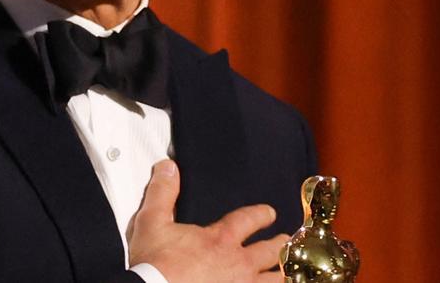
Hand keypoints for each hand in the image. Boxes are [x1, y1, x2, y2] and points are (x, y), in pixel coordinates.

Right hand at [128, 160, 288, 282]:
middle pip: (270, 251)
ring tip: (288, 271)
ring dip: (282, 273)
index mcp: (220, 239)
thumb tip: (168, 168)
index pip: (249, 220)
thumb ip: (162, 192)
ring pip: (274, 279)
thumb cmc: (155, 265)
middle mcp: (238, 264)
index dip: (261, 215)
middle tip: (285, 240)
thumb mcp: (152, 221)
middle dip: (280, 244)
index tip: (269, 212)